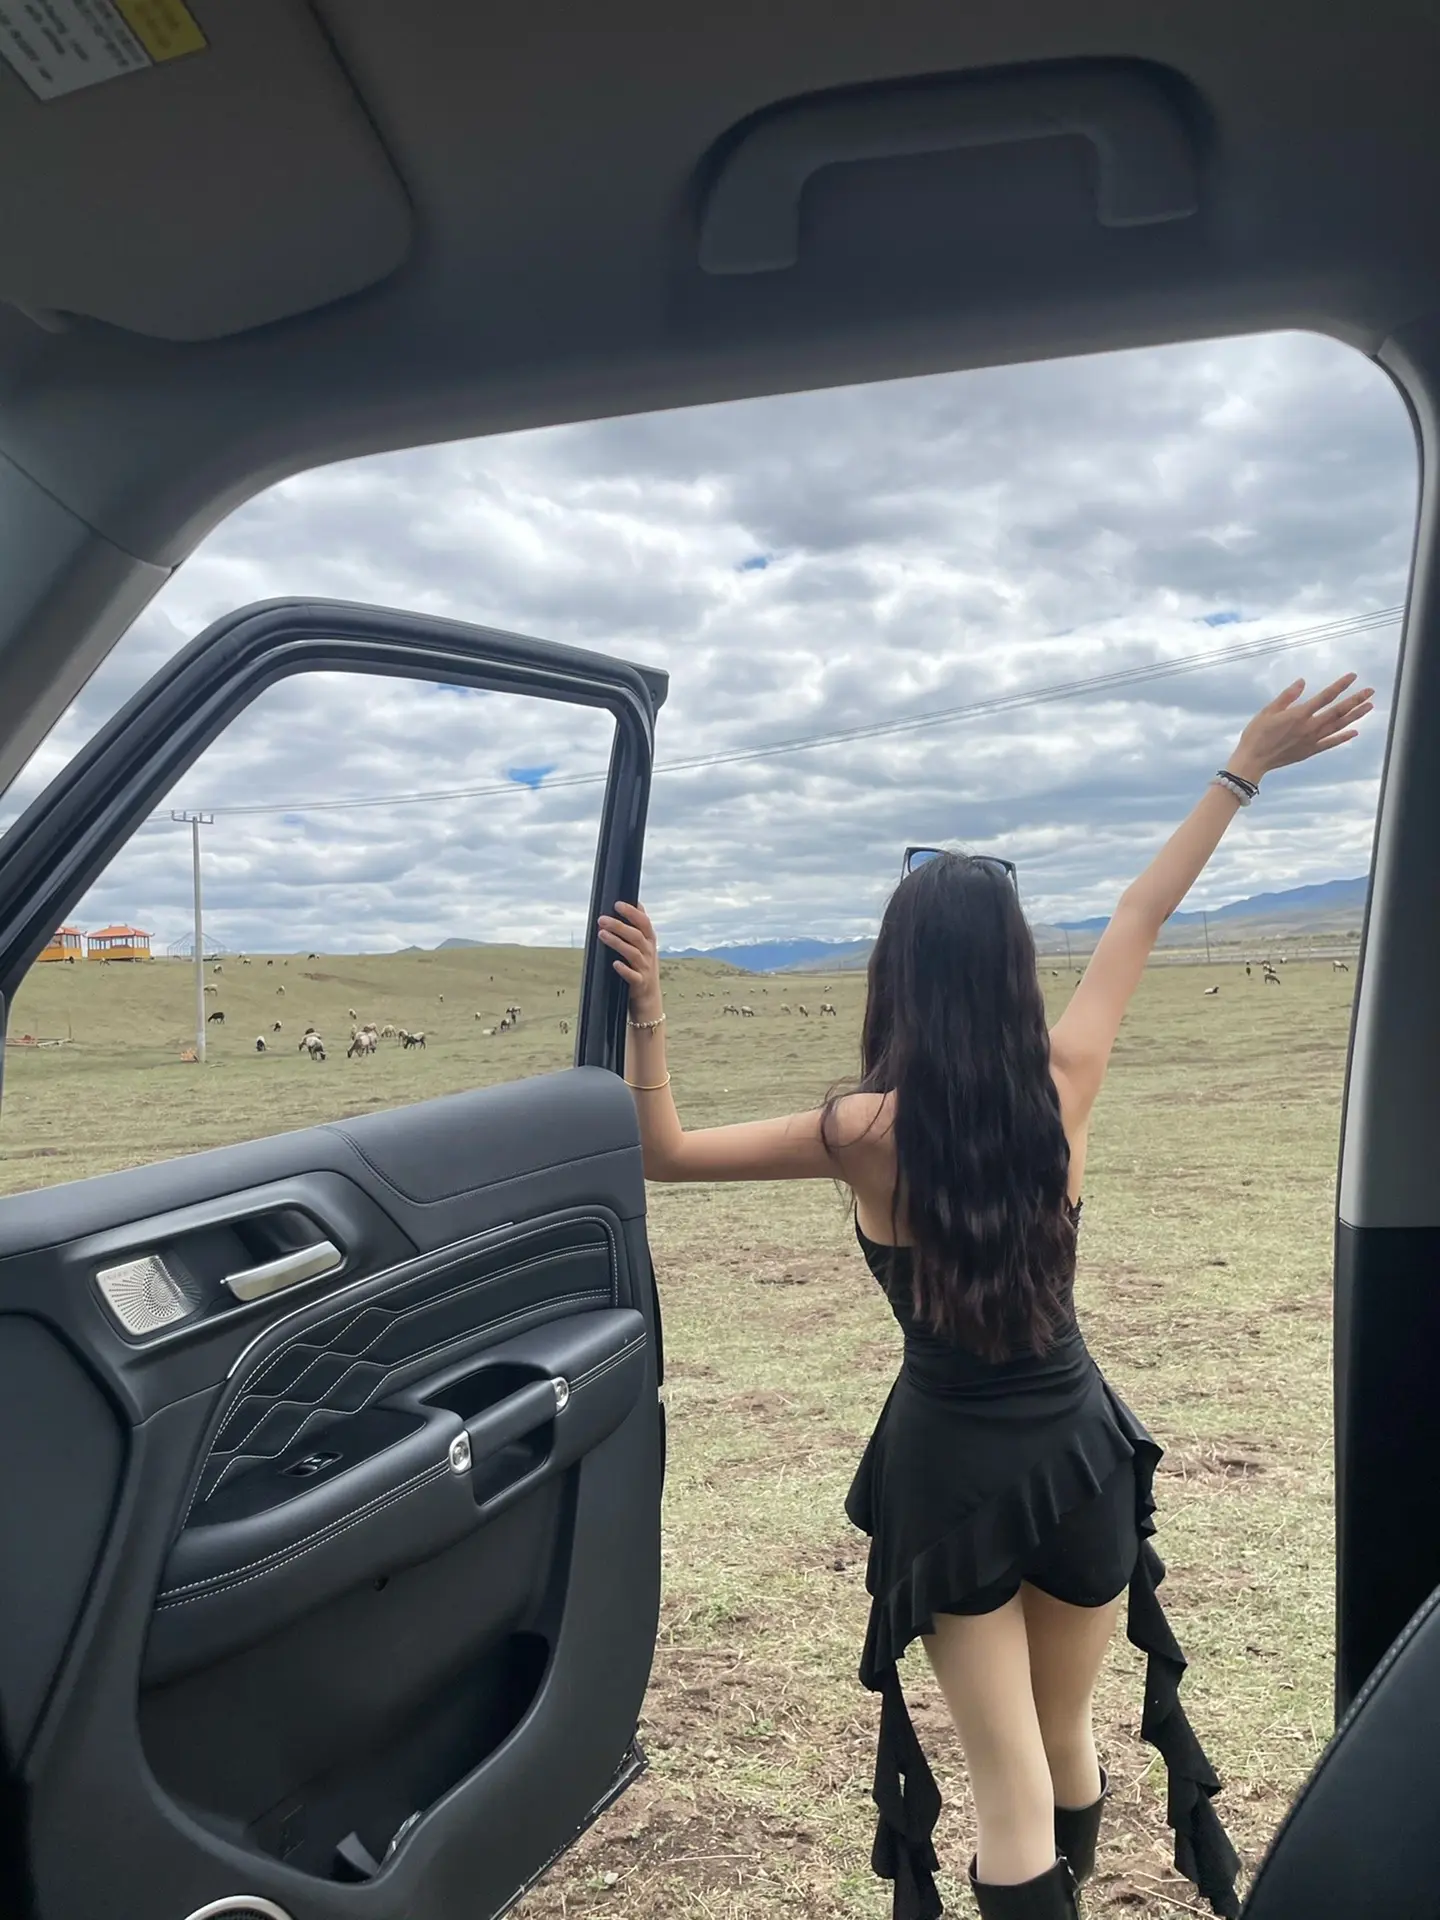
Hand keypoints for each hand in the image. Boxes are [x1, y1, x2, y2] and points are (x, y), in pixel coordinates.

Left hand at [597, 902, 662, 1020]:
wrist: (648, 999)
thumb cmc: (643, 968)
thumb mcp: (645, 946)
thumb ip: (639, 927)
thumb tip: (636, 904)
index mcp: (649, 941)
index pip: (644, 922)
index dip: (632, 913)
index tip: (617, 904)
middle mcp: (649, 953)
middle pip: (636, 936)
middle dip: (619, 926)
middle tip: (601, 919)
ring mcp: (645, 968)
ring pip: (632, 953)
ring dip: (617, 942)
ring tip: (601, 934)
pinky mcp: (639, 983)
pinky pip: (633, 976)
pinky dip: (624, 969)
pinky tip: (614, 964)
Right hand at [1229, 673, 1374, 783]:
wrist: (1253, 760)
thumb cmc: (1256, 734)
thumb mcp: (1268, 711)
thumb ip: (1287, 696)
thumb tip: (1302, 682)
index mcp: (1299, 714)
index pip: (1325, 697)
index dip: (1340, 685)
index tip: (1353, 676)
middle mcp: (1309, 727)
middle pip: (1338, 711)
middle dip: (1355, 700)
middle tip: (1370, 691)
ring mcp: (1311, 740)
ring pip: (1338, 726)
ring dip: (1355, 716)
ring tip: (1369, 706)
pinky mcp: (1310, 751)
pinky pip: (1330, 743)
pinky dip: (1343, 737)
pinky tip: (1355, 731)